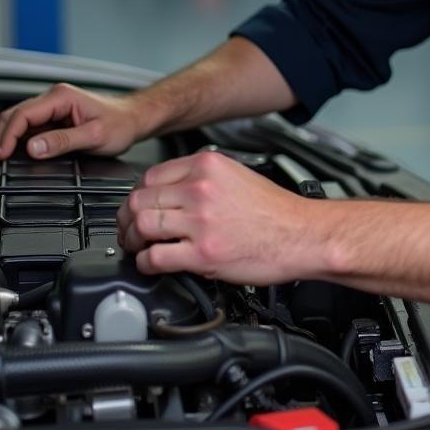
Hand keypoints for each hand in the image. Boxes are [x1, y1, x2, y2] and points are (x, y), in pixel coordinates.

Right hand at [0, 83, 143, 159]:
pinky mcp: (55, 116)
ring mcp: (54, 107)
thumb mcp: (94, 136)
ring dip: (12, 138)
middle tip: (2, 160)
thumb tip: (33, 148)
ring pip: (20, 120)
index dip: (8, 135)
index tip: (3, 155)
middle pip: (15, 114)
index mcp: (61, 97)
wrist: (134, 119)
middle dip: (4, 136)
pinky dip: (22, 139)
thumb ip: (62, 141)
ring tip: (10, 158)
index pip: (22, 114)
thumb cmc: (121, 124)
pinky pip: (31, 126)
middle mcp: (54, 97)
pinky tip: (24, 152)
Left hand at [117, 150, 317, 284]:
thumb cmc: (275, 211)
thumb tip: (171, 192)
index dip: (137, 195)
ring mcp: (201, 221)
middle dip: (127, 219)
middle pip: (140, 200)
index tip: (136, 207)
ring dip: (132, 241)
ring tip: (138, 248)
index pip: (151, 176)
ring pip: (142, 226)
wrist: (301, 235)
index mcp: (208, 166)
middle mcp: (201, 189)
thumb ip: (202, 179)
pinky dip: (146, 263)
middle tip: (129, 231)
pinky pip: (156, 257)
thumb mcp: (237, 176)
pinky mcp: (203, 254)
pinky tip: (151, 264)